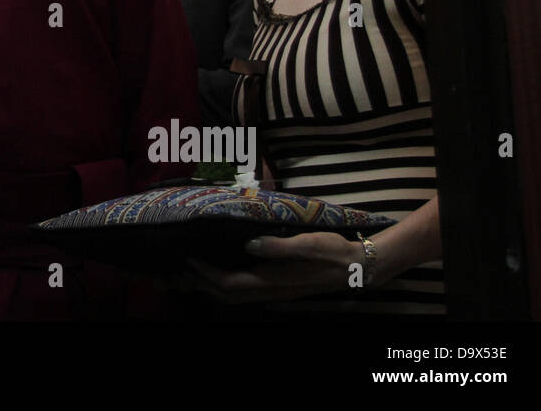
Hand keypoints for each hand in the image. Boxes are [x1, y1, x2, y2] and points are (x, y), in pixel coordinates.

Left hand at [184, 232, 366, 303]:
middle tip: (183, 266)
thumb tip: (249, 244)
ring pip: (235, 296)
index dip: (205, 274)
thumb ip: (278, 246)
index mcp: (271, 280)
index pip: (228, 283)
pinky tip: (225, 269)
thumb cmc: (332, 252)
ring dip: (213, 286)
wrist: (357, 267)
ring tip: (196, 269)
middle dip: (202, 283)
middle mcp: (269, 291)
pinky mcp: (279, 288)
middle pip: (226, 294)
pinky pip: (245, 291)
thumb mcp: (307, 244)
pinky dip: (228, 284)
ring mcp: (274, 292)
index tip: (188, 258)